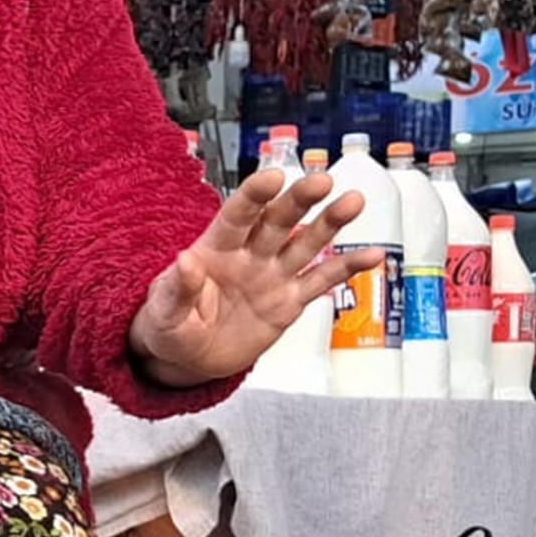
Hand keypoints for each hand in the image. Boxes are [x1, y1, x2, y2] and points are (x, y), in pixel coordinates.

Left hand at [127, 170, 378, 387]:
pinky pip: (322, 281)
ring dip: (330, 223)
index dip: (254, 196)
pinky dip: (347, 268)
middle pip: (278, 221)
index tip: (273, 178)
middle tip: (322, 181)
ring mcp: (272, 275)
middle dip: (299, 200)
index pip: (237, 216)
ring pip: (305, 244)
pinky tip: (371, 254)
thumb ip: (177, 289)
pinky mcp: (290, 301)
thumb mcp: (163, 313)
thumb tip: (185, 262)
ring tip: (353, 202)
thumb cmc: (169, 326)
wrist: (189, 358)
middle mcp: (249, 254)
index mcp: (215, 249)